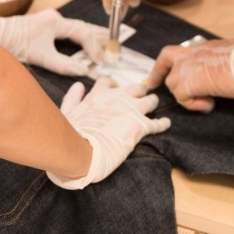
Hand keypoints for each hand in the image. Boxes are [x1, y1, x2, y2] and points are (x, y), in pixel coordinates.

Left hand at [0, 8, 109, 75]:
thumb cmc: (15, 44)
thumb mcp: (40, 57)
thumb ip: (63, 64)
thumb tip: (84, 71)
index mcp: (56, 22)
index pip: (83, 33)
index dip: (94, 47)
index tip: (100, 60)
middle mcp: (55, 18)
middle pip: (84, 26)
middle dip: (100, 35)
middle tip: (116, 42)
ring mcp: (50, 19)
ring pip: (77, 26)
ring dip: (91, 33)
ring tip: (106, 38)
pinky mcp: (44, 24)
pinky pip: (69, 28)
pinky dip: (80, 34)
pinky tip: (83, 39)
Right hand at [46, 80, 170, 188]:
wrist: (81, 150)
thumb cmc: (71, 133)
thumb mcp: (66, 111)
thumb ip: (73, 97)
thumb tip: (78, 85)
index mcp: (99, 94)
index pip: (109, 82)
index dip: (113, 86)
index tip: (115, 90)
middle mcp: (118, 98)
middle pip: (135, 88)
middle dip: (138, 92)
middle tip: (138, 98)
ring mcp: (131, 111)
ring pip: (150, 100)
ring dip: (152, 103)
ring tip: (154, 106)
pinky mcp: (140, 126)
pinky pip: (157, 123)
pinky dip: (163, 123)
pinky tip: (166, 123)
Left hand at [147, 37, 233, 112]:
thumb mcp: (229, 57)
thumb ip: (216, 64)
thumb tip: (218, 75)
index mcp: (201, 48)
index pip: (173, 53)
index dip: (162, 65)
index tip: (156, 76)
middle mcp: (190, 54)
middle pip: (166, 66)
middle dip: (162, 78)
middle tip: (159, 89)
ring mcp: (187, 67)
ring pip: (173, 85)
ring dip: (187, 96)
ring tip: (208, 99)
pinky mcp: (188, 83)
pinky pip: (182, 98)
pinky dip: (194, 105)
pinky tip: (210, 103)